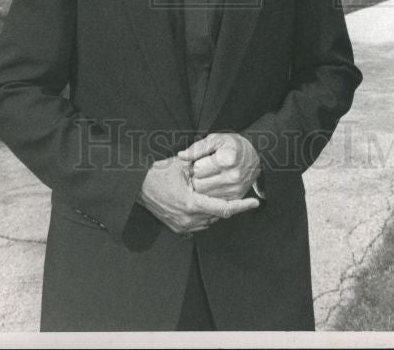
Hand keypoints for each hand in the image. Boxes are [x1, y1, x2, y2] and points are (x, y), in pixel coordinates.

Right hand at [138, 156, 258, 233]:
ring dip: (215, 209)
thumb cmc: (160, 173)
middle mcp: (188, 219)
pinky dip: (205, 214)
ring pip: (210, 220)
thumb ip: (202, 167)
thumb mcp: (183, 166)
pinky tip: (204, 202)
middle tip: (235, 193)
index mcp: (192, 203)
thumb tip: (221, 165)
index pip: (224, 208)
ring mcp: (182, 226)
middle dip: (227, 204)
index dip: (242, 206)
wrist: (138, 186)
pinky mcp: (178, 229)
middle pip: (218, 215)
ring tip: (213, 194)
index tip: (255, 202)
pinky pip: (199, 224)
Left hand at [178, 133, 260, 201]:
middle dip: (197, 177)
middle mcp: (233, 176)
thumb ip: (197, 148)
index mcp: (227, 159)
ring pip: (204, 194)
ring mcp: (235, 189)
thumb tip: (181, 155)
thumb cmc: (232, 146)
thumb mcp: (216, 139)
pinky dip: (211, 193)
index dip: (197, 164)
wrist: (253, 156)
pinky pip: (214, 201)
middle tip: (203, 170)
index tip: (203, 160)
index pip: (197, 169)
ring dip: (203, 186)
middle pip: (199, 184)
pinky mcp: (236, 198)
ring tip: (209, 176)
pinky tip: (215, 184)